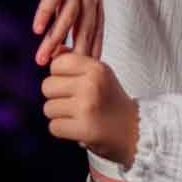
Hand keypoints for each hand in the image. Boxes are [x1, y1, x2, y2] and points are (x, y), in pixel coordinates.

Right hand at [19, 0, 103, 66]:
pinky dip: (46, 12)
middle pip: (84, 28)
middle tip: (64, 77)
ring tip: (42, 59)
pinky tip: (37, 28)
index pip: (96, 27)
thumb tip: (62, 13)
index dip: (91, 49)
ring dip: (54, 39)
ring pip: (67, 16)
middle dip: (74, 54)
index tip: (85, 72)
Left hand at [41, 52, 138, 167]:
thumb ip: (76, 62)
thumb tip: (54, 51)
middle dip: (56, 97)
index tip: (71, 85)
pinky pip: (53, 127)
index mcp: (96, 68)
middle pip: (47, 86)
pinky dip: (62, 130)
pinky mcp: (84, 129)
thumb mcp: (100, 74)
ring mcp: (86, 107)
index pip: (56, 65)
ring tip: (76, 116)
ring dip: (59, 115)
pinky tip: (76, 128)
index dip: (59, 76)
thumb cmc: (112, 102)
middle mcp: (91, 85)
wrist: (134, 130)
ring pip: (48, 108)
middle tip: (73, 103)